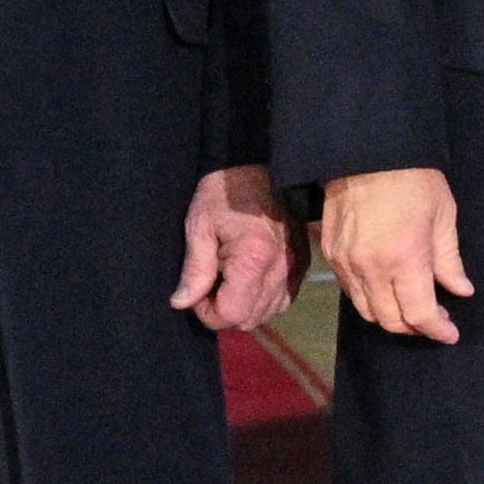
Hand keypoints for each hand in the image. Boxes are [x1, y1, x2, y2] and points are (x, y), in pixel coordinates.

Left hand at [175, 166, 297, 336]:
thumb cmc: (225, 191)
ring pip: (267, 313)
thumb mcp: (200, 225)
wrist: (262, 165)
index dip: (207, 311)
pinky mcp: (302, 264)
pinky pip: (283, 300)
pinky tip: (249, 278)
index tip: (197, 291)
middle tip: (210, 284)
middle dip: (224, 311)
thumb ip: (194, 269)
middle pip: (249, 319)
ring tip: (229, 280)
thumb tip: (181, 304)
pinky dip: (263, 298)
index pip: (231, 314)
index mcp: (254, 258)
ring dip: (245, 306)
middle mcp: (280, 269)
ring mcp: (295, 268)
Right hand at [318, 167, 472, 344]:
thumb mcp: (443, 215)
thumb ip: (449, 260)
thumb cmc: (413, 179)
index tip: (450, 333)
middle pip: (391, 321)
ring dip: (390, 317)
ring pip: (367, 311)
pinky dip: (368, 299)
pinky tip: (384, 288)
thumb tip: (461, 290)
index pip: (420, 314)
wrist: (366, 151)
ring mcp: (347, 263)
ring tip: (408, 307)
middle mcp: (373, 268)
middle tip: (433, 319)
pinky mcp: (331, 254)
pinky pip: (350, 291)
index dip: (438, 330)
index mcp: (406, 259)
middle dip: (415, 328)